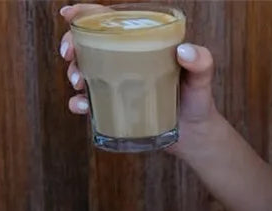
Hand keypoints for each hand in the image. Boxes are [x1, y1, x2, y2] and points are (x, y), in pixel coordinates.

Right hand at [58, 4, 219, 152]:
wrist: (194, 135)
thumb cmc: (198, 99)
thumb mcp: (202, 76)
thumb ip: (201, 61)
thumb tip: (184, 52)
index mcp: (142, 42)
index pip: (110, 21)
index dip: (86, 14)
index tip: (69, 14)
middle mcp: (126, 60)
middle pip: (90, 43)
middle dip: (72, 44)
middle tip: (69, 55)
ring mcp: (118, 84)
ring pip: (85, 70)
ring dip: (73, 72)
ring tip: (79, 82)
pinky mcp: (115, 107)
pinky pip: (90, 102)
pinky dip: (80, 103)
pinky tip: (82, 106)